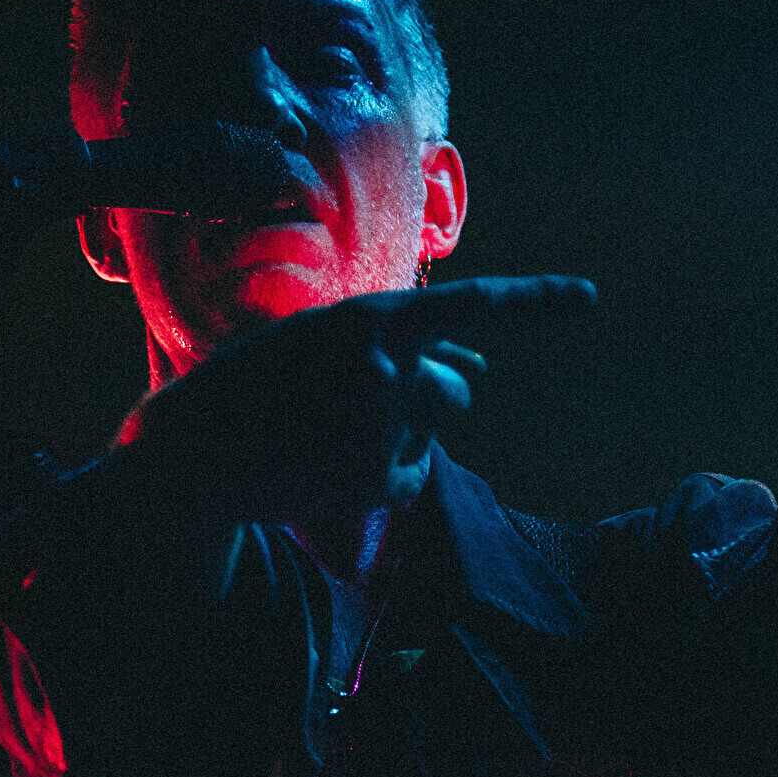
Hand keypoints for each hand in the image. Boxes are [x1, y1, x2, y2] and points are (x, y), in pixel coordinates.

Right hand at [117, 273, 597, 521]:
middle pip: (457, 388)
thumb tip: (480, 374)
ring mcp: (384, 421)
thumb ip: (400, 348)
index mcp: (366, 316)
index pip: (472, 307)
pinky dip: (383, 477)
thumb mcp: (321, 346)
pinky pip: (413, 475)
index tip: (589, 299)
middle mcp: (385, 363)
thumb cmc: (250, 389)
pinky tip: (328, 470)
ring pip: (434, 430)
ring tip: (331, 436)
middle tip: (358, 410)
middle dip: (429, 400)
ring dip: (404, 434)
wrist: (188, 450)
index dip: (536, 302)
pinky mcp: (376, 473)